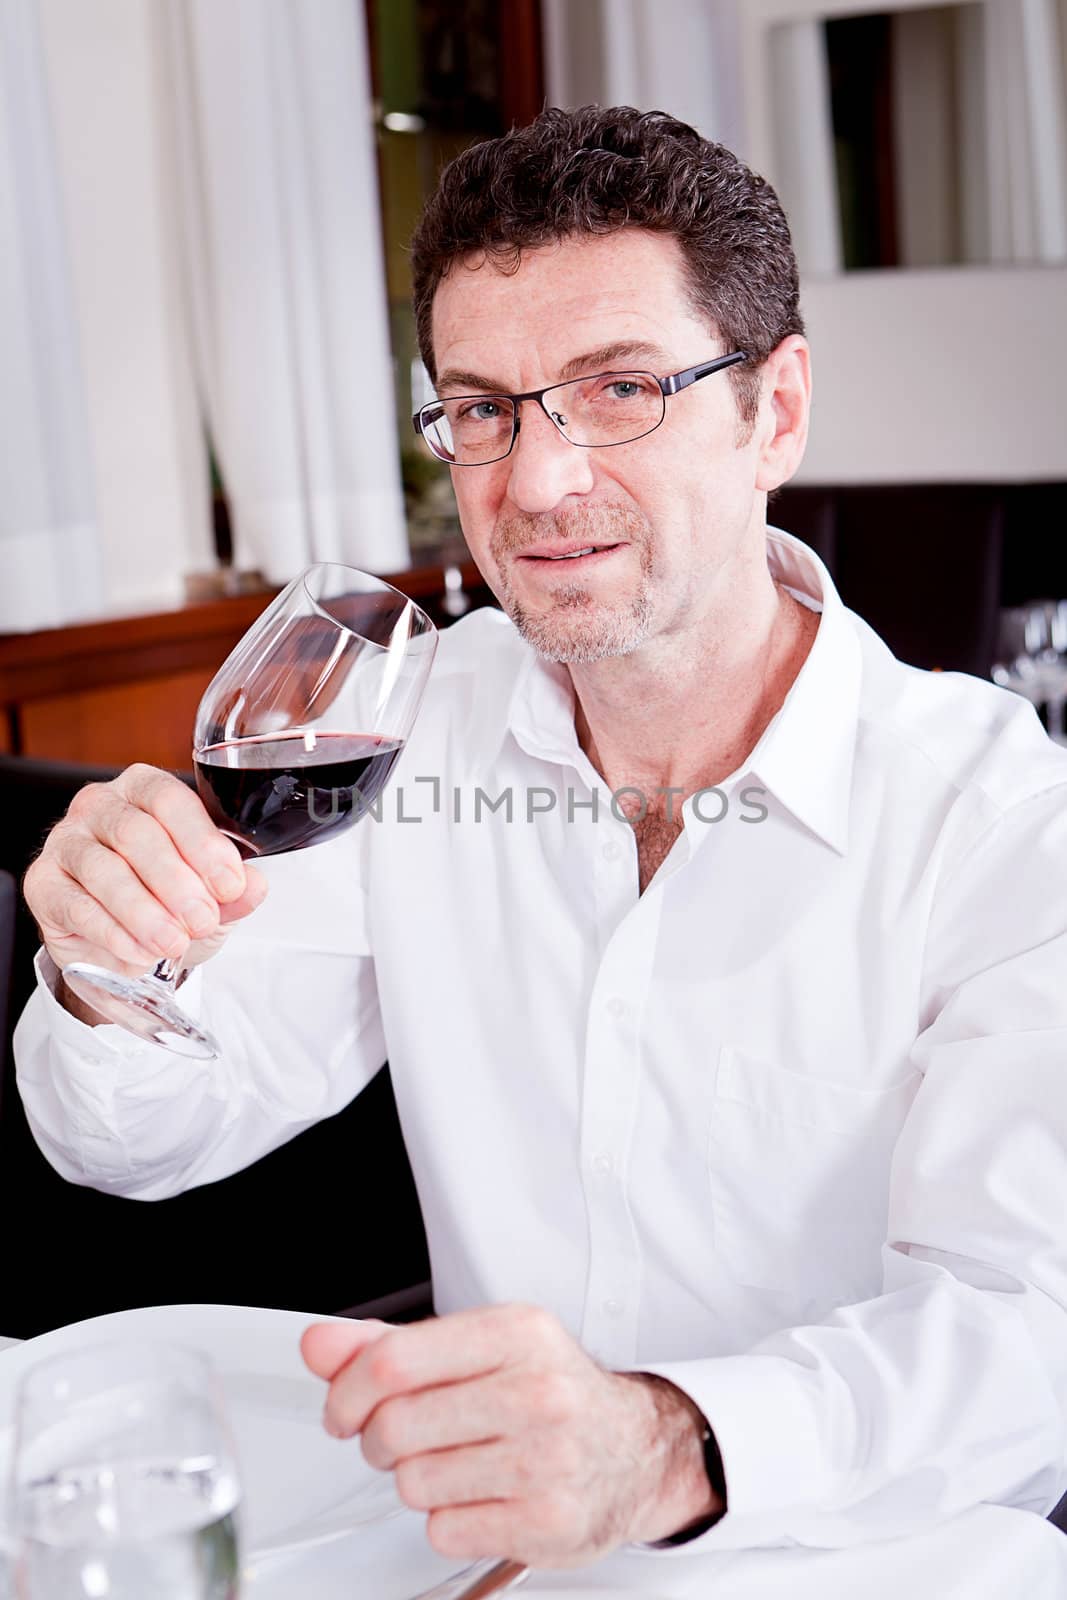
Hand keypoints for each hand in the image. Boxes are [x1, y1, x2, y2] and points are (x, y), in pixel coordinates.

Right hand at [23, 763, 267, 977]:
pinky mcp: (43, 883)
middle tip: (202, 920)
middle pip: (136, 833)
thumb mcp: (211, 895)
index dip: (202, 843)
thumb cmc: (169, 901)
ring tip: (174, 942)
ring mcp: (66, 841)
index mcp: (145, 790)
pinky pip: (76, 905)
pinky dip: (112, 932)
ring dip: (143, 910)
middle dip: (175, 881)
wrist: (126, 944)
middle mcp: (100, 805)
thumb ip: (233, 890)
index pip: (171, 800)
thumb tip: (255, 886)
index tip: (230, 886)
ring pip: (103, 869)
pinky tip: (139, 952)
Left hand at [300, 1304, 718, 1567]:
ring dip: (417, 1480)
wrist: (633, 1450)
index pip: (393, 1360)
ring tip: (455, 1464)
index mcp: (516, 1332)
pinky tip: (481, 1496)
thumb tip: (320, 1345)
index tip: (343, 1409)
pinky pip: (443, 1530)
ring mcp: (547, 1460)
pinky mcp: (548, 1522)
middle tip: (403, 1439)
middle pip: (394, 1426)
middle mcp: (537, 1391)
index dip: (346, 1390)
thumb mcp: (481, 1346)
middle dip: (379, 1441)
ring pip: (413, 1481)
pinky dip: (448, 1520)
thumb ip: (394, 1344)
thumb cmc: (549, 1391)